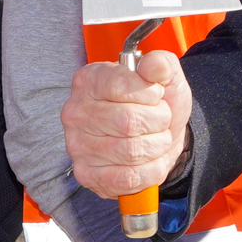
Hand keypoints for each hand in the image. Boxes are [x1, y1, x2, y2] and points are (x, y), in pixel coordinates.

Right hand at [67, 53, 190, 200]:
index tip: (155, 95)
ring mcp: (77, 146)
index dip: (150, 93)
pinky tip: (149, 160)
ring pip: (132, 151)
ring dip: (157, 146)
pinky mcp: (87, 175)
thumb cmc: (155, 105)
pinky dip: (151, 170)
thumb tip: (154, 64)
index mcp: (89, 80)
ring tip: (155, 138)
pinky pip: (129, 177)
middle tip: (159, 120)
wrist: (159, 137)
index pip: (121, 85)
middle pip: (129, 121)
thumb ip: (162, 65)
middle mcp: (75, 112)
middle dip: (158, 122)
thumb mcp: (165, 78)